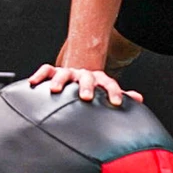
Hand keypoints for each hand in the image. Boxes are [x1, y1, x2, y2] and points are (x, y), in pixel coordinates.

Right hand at [27, 63, 141, 105]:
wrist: (77, 75)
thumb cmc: (93, 88)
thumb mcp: (106, 91)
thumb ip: (121, 94)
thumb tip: (139, 99)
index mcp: (99, 79)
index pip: (109, 84)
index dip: (114, 92)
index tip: (117, 103)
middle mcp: (83, 74)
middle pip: (87, 78)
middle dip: (86, 86)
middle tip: (85, 97)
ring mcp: (68, 72)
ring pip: (64, 73)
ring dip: (59, 80)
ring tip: (53, 90)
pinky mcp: (53, 72)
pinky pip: (46, 70)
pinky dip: (39, 75)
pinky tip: (32, 83)